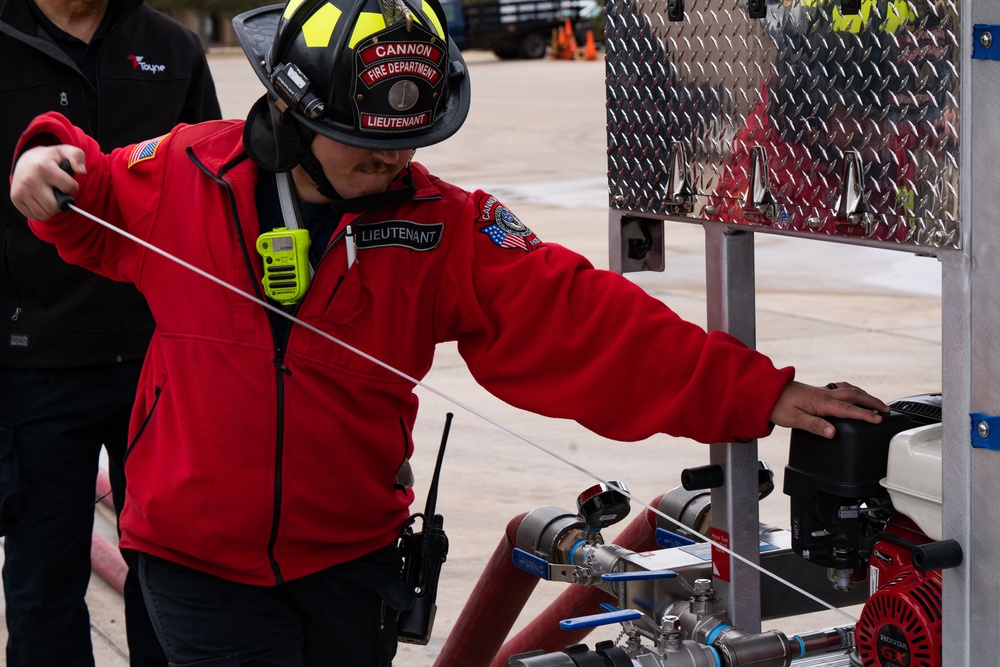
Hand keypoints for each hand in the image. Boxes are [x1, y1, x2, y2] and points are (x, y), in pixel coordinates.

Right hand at [10, 145, 86, 220]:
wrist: (25, 160)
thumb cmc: (49, 159)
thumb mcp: (65, 151)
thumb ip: (77, 157)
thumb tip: (82, 171)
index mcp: (44, 167)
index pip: (69, 188)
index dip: (72, 187)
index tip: (67, 182)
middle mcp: (30, 180)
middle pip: (55, 206)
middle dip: (61, 202)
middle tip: (58, 192)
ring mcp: (21, 190)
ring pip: (44, 214)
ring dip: (51, 209)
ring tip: (50, 196)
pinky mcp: (16, 198)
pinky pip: (34, 216)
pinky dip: (41, 212)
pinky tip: (40, 200)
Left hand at [770, 380, 890, 438]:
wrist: (764, 392)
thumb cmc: (777, 406)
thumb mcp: (794, 419)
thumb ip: (814, 426)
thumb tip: (833, 432)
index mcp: (820, 402)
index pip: (848, 409)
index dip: (865, 415)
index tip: (879, 420)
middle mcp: (823, 394)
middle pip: (854, 395)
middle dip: (872, 402)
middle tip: (887, 410)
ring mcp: (821, 391)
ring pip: (848, 390)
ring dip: (864, 395)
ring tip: (875, 402)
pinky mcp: (817, 391)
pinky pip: (840, 389)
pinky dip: (852, 391)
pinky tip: (852, 395)